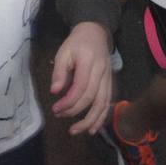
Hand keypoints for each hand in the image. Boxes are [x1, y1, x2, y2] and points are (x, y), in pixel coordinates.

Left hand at [50, 21, 111, 135]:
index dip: (69, 101)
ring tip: (76, 131)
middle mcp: (102, 71)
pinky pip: (108, 102)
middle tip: (59, 115)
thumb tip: (55, 92)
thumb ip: (59, 72)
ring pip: (103, 103)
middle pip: (92, 97)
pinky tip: (93, 128)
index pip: (81, 87)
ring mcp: (108, 78)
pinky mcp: (110, 83)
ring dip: (90, 120)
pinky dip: (101, 117)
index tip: (55, 108)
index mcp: (89, 61)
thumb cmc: (76, 43)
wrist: (95, 33)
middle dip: (74, 110)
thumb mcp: (63, 52)